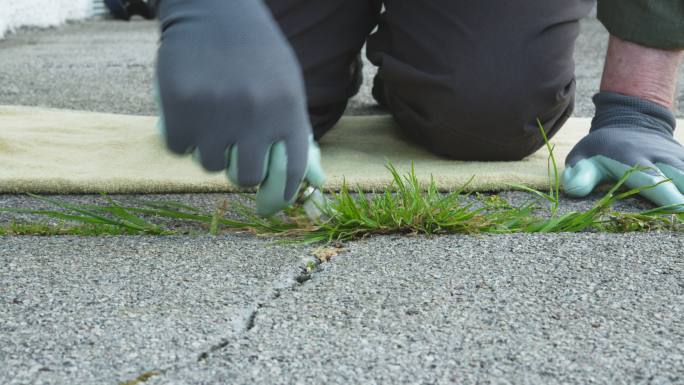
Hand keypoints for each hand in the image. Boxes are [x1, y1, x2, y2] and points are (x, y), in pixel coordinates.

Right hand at [155, 0, 324, 215]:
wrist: (213, 8)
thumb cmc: (256, 50)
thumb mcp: (287, 83)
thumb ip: (292, 128)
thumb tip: (308, 178)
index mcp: (288, 111)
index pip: (291, 171)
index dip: (282, 194)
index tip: (272, 205)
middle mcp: (255, 117)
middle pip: (246, 177)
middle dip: (240, 171)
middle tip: (234, 154)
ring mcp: (216, 115)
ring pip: (210, 164)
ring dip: (209, 150)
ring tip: (210, 120)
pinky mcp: (179, 110)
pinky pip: (179, 148)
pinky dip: (181, 136)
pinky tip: (188, 110)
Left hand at [563, 92, 683, 209]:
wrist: (631, 118)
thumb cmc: (601, 147)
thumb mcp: (583, 155)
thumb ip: (579, 174)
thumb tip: (574, 189)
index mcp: (632, 158)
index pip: (651, 179)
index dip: (667, 195)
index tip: (680, 209)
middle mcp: (659, 156)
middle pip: (682, 177)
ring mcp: (676, 156)